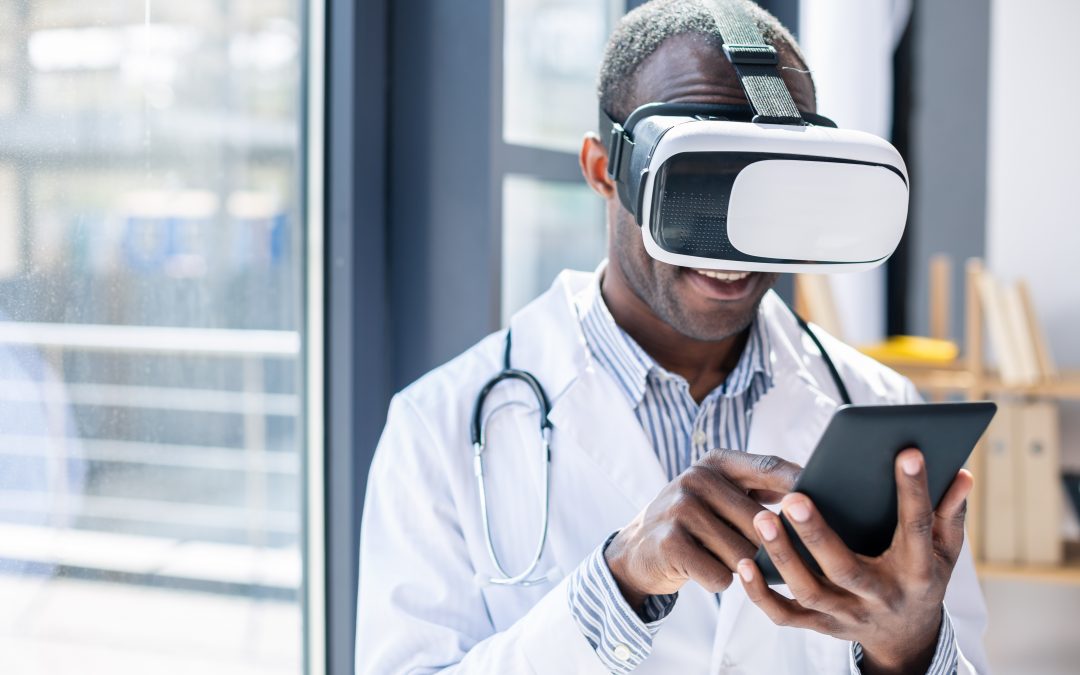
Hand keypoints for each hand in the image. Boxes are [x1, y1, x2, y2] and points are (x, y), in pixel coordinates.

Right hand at [605, 449, 800, 612]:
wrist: (637, 550)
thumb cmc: (695, 524)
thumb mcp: (720, 495)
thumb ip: (760, 490)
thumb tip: (817, 499)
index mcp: (716, 462)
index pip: (770, 468)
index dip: (801, 485)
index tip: (831, 502)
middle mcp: (696, 477)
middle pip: (763, 522)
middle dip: (767, 547)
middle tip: (754, 554)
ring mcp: (680, 508)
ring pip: (743, 553)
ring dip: (739, 567)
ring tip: (716, 556)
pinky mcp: (670, 541)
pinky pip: (721, 574)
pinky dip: (717, 581)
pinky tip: (700, 568)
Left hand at [736, 448, 972, 674]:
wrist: (907, 639)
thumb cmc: (922, 577)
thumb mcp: (947, 553)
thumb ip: (950, 513)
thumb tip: (961, 473)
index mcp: (918, 573)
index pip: (917, 529)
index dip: (914, 492)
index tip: (906, 452)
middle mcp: (881, 597)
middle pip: (846, 569)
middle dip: (818, 534)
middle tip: (794, 497)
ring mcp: (848, 615)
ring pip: (810, 592)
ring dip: (783, 557)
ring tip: (762, 518)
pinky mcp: (821, 626)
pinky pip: (785, 615)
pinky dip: (760, 594)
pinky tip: (744, 563)